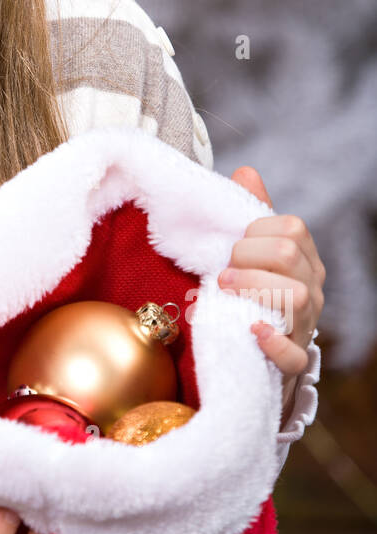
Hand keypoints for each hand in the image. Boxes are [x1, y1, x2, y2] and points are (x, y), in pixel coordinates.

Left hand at [219, 167, 324, 418]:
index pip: (293, 228)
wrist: (255, 355)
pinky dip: (271, 341)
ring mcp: (305, 324)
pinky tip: (250, 328)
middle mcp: (311, 289)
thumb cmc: (252, 293)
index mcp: (303, 259)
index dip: (257, 230)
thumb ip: (249, 215)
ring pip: (297, 297)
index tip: (232, 243)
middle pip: (290, 256)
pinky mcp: (292, 361)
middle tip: (222, 270)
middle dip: (249, 256)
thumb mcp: (250, 253)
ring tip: (224, 289)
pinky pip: (292, 355)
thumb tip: (245, 172)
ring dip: (254, 288)